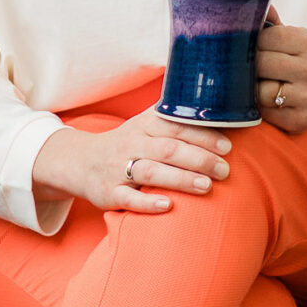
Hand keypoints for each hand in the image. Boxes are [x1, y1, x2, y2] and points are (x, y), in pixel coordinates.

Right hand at [32, 112, 231, 217]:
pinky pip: (128, 198)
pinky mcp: (109, 193)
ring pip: (151, 172)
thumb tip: (212, 100)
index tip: (227, 146)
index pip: (175, 126)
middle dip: (199, 159)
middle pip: (168, 149)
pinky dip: (148, 203)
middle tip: (225, 170)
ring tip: (207, 186)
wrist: (79, 162)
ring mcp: (118, 169)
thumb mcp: (144, 123)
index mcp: (143, 125)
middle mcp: (132, 144)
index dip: (202, 135)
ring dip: (181, 179)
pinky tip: (168, 205)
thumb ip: (172, 115)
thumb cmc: (125, 143)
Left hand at [256, 21, 306, 136]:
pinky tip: (265, 100)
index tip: (251, 46)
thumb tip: (254, 2)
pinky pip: (266, 112)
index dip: (252, 42)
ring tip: (257, 84)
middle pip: (262, 63)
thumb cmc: (296, 62)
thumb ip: (271, 23)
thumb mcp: (290, 39)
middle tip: (247, 67)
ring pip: (262, 91)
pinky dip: (260, 107)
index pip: (267, 36)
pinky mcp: (301, 119)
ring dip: (253, 89)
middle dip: (249, 65)